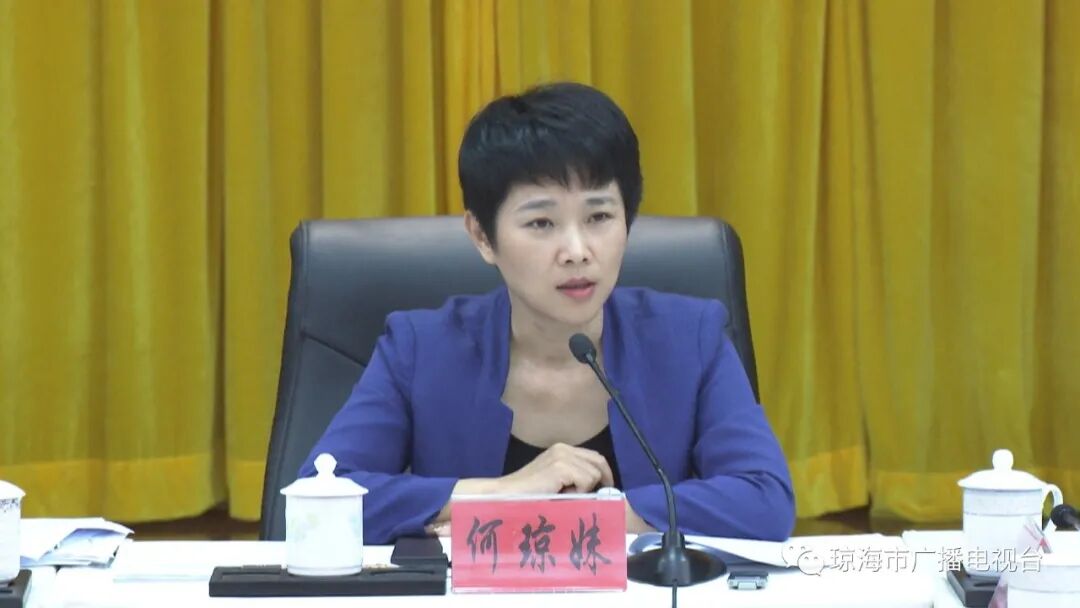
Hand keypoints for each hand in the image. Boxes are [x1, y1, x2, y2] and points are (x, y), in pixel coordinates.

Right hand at [497, 443, 615, 494]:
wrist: (507, 495)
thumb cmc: (529, 495)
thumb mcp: (555, 482)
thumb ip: (574, 479)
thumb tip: (599, 489)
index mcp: (562, 450)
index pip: (593, 457)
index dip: (603, 473)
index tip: (603, 488)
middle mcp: (564, 448)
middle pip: (599, 461)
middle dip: (603, 479)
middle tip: (599, 496)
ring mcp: (563, 456)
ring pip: (594, 473)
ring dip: (585, 489)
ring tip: (566, 496)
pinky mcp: (561, 466)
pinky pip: (587, 480)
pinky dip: (580, 491)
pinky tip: (563, 495)